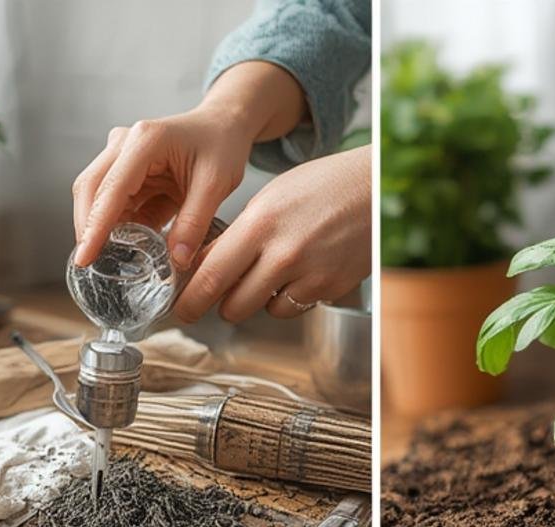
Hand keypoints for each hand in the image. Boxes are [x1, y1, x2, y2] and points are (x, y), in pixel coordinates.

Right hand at [71, 61, 307, 270]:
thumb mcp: (217, 184)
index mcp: (145, 141)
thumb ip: (195, 222)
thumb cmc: (221, 146)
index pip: (111, 189)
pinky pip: (116, 205)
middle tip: (89, 265)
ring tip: (109, 263)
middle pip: (91, 189)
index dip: (95, 226)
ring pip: (98, 198)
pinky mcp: (128, 174)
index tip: (84, 257)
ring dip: (101, 230)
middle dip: (87, 228)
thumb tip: (176, 260)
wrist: (223, 127)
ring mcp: (123, 158)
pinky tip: (127, 249)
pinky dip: (119, 228)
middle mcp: (125, 144)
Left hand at [177, 144, 371, 323]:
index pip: (211, 273)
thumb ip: (240, 234)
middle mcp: (283, 253)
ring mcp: (308, 275)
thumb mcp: (271, 199)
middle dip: (219, 305)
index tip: (181, 308)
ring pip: (262, 310)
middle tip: (214, 301)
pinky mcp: (328, 289)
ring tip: (265, 274)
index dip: (191, 298)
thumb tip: (208, 266)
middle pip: (232, 303)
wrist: (374, 189)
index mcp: (260, 223)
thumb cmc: (321, 187)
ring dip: (255, 300)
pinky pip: (291, 307)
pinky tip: (294, 275)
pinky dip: (286, 299)